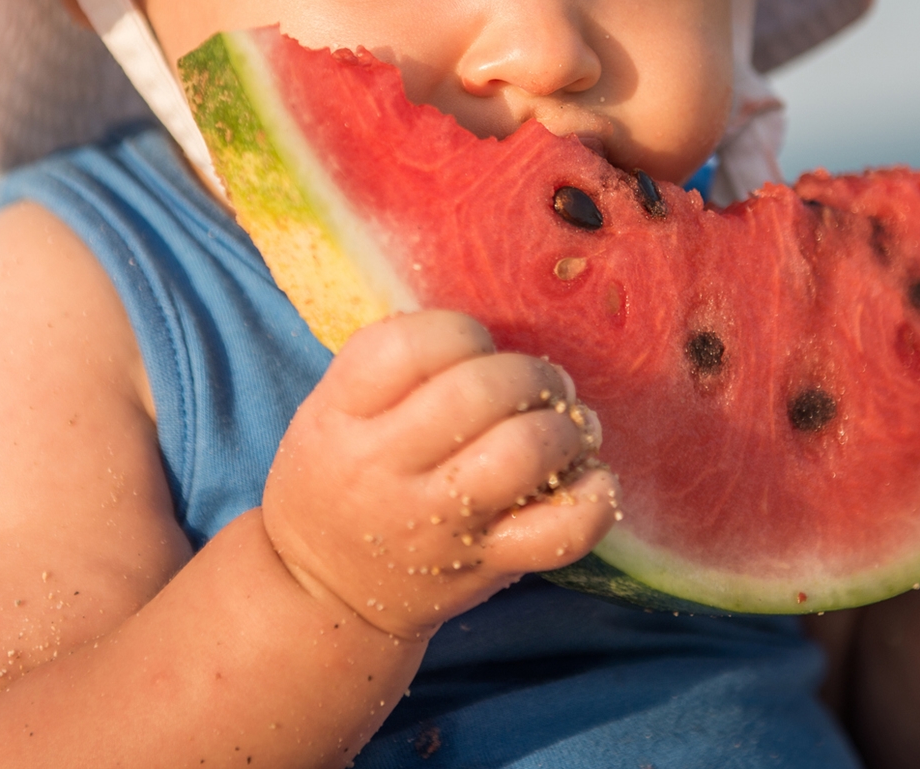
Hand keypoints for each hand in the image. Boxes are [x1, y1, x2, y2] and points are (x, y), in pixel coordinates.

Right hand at [261, 310, 618, 640]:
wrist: (325, 593)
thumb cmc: (337, 482)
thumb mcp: (329, 414)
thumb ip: (390, 367)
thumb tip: (485, 327)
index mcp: (338, 419)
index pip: (407, 346)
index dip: (459, 331)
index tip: (473, 348)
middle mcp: (384, 470)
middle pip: (478, 391)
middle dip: (528, 373)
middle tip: (539, 382)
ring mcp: (440, 524)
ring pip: (526, 451)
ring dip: (566, 426)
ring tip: (567, 425)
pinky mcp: (488, 566)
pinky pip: (564, 531)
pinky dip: (595, 496)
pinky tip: (589, 479)